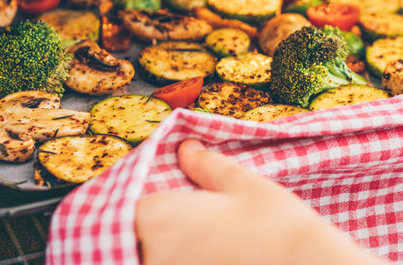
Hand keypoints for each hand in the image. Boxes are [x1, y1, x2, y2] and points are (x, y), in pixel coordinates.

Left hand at [136, 139, 386, 264]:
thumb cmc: (275, 222)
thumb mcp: (242, 184)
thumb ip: (205, 167)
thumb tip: (186, 149)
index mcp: (158, 219)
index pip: (127, 209)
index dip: (143, 202)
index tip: (162, 199)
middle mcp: (153, 255)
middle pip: (135, 242)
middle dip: (149, 233)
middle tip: (190, 221)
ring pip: (154, 259)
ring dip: (167, 251)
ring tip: (204, 240)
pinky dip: (185, 262)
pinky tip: (210, 256)